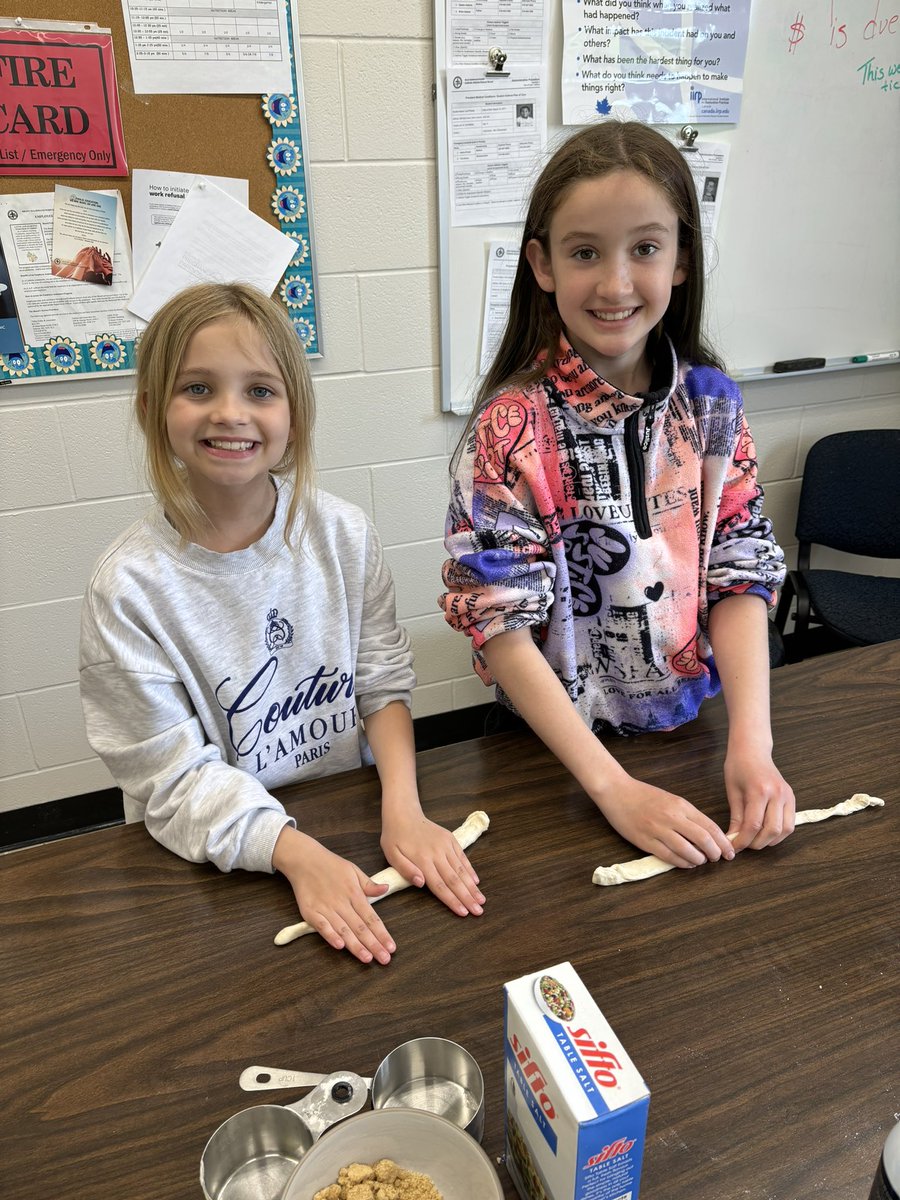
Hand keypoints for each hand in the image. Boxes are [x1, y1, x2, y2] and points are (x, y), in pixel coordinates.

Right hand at [272, 826, 394, 964]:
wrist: (304, 859)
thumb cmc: (330, 865)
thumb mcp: (354, 870)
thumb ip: (369, 884)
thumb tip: (386, 889)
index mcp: (355, 894)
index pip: (371, 918)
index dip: (382, 934)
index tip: (391, 947)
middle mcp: (342, 903)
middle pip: (360, 927)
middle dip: (373, 945)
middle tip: (384, 960)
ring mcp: (326, 908)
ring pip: (344, 930)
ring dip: (356, 946)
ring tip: (367, 958)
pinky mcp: (310, 912)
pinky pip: (322, 926)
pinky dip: (330, 936)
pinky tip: (340, 946)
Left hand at [380, 811, 484, 917]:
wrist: (404, 813)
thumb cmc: (395, 837)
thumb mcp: (391, 854)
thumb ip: (405, 870)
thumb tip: (421, 883)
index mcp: (422, 860)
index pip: (439, 885)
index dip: (452, 900)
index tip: (463, 912)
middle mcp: (437, 853)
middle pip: (454, 879)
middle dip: (467, 897)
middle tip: (479, 911)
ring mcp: (446, 845)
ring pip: (461, 869)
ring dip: (472, 886)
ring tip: (482, 900)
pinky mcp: (451, 838)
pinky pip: (462, 857)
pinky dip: (470, 870)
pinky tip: (476, 882)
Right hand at [591, 774, 735, 868]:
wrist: (617, 791)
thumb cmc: (644, 795)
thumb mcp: (670, 799)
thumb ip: (687, 815)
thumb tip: (706, 834)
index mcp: (680, 805)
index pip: (709, 826)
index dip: (723, 841)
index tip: (729, 851)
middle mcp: (672, 817)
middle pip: (703, 839)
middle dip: (715, 852)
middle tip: (718, 859)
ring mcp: (658, 830)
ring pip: (687, 850)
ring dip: (698, 859)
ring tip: (701, 861)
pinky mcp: (646, 841)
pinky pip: (669, 856)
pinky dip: (682, 863)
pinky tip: (686, 863)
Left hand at [724, 747, 795, 850]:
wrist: (752, 749)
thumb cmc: (738, 767)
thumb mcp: (732, 791)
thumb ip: (736, 818)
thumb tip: (734, 839)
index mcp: (759, 790)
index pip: (753, 825)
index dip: (743, 840)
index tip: (733, 847)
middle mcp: (777, 794)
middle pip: (771, 830)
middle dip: (756, 843)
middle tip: (743, 845)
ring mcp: (787, 795)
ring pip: (785, 830)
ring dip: (770, 840)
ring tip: (754, 840)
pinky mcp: (792, 797)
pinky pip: (790, 823)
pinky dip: (779, 833)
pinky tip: (766, 833)